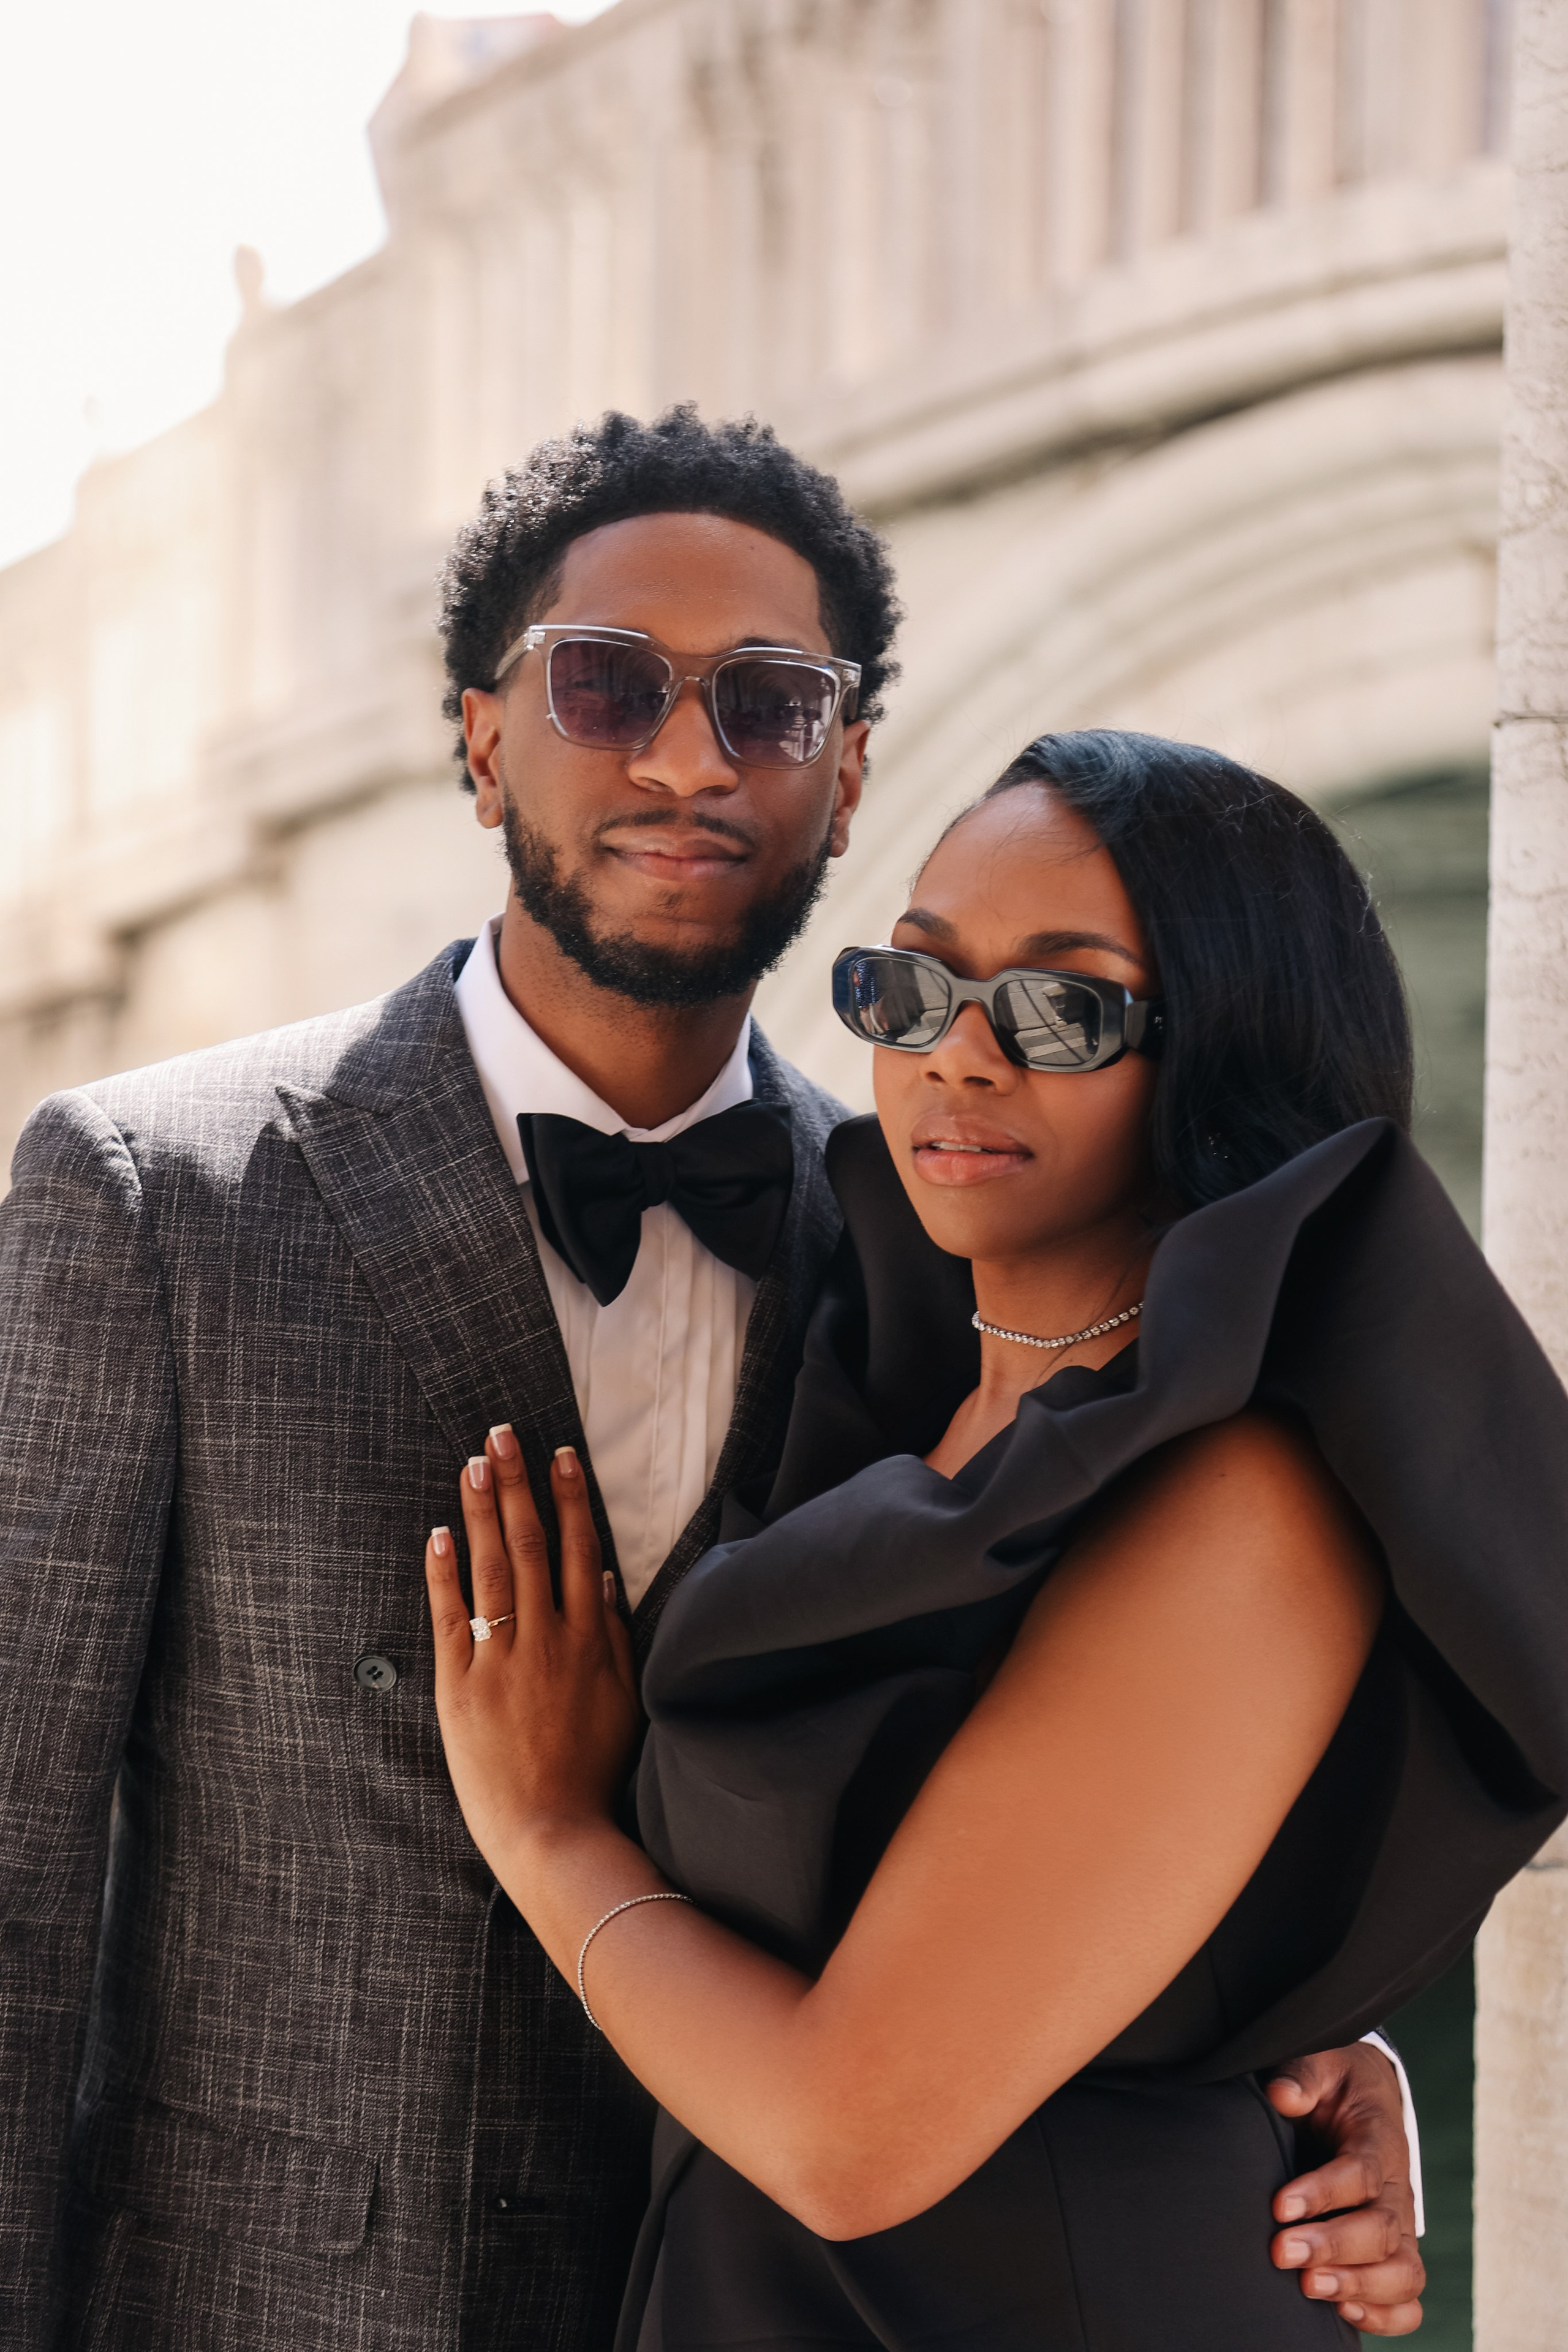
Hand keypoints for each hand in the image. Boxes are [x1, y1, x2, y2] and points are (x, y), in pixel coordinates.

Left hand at [425, 1430, 638, 1873]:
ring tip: (472, 1463)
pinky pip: (450, 1616)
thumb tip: (607, 1576)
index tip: (561, 1454)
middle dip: (516, 1484)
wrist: (553, 1832)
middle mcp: (546, 1639)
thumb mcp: (624, 1697)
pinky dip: (443, 1573)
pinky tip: (437, 1534)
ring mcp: (500, 1659)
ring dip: (480, 1511)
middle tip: (503, 1434)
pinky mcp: (460, 1686)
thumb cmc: (593, 1769)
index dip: (569, 1497)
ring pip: (490, 1567)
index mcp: (589, 1639)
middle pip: (530, 1543)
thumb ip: (614, 1634)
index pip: (579, 1549)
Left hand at [1266, 2043, 1424, 2334]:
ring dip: (1359, 2286)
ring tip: (1310, 2288)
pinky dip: (1385, 2316)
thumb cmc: (1337, 2084)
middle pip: (1384, 2230)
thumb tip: (1281, 2094)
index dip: (1323, 2193)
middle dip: (1333, 2247)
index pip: (1362, 2174)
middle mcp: (1397, 2190)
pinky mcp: (1394, 2254)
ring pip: (1405, 2272)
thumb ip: (1302, 2076)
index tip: (1279, 2206)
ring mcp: (1400, 2226)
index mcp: (1379, 2140)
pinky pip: (1408, 2299)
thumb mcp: (1321, 2064)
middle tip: (1282, 2253)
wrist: (1366, 2099)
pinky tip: (1343, 2311)